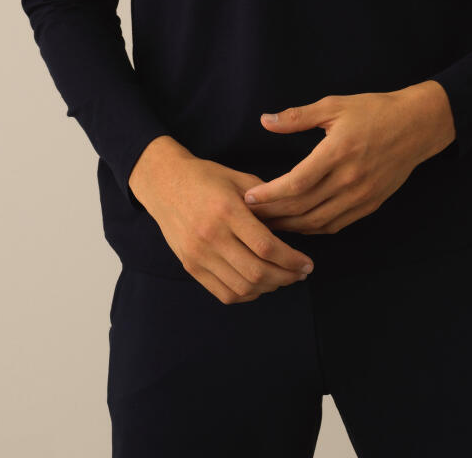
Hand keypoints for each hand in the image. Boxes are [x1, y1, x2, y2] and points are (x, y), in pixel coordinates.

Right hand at [135, 153, 315, 304]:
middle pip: (257, 272)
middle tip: (301, 274)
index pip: (266, 246)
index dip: (292, 260)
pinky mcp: (190, 266)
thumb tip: (293, 226)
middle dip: (286, 277)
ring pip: (242, 287)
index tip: (307, 263)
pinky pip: (224, 293)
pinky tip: (260, 284)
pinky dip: (247, 294)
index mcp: (227, 210)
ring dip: (269, 288)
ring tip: (283, 278)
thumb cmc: (206, 177)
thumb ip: (267, 202)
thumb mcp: (239, 179)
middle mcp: (211, 236)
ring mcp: (198, 254)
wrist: (164, 184)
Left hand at [242, 90, 443, 234]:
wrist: (417, 126)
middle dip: (273, 215)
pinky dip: (313, 229)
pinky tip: (298, 224)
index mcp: (338, 152)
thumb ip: (298, 116)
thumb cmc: (374, 111)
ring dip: (290, 227)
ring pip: (318, 222)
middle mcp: (349, 179)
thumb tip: (265, 120)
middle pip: (302, 208)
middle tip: (249, 217)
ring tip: (268, 225)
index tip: (248, 198)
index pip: (296, 183)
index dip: (269, 195)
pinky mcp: (370, 204)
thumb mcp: (334, 105)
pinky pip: (336, 224)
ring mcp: (361, 195)